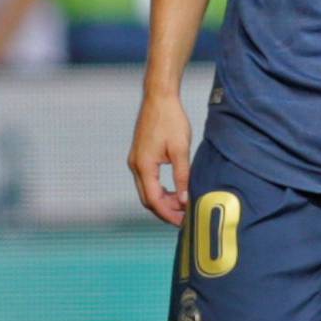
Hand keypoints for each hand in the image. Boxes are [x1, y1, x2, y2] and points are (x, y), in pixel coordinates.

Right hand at [128, 90, 191, 226]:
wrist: (159, 97)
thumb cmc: (171, 120)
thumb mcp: (180, 149)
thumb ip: (182, 176)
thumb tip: (184, 199)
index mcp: (144, 166)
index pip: (154, 200)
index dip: (168, 214)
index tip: (183, 222)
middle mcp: (135, 165)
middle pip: (147, 199)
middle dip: (165, 211)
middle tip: (184, 218)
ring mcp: (135, 161)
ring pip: (146, 191)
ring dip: (162, 201)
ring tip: (182, 205)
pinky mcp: (139, 156)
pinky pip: (147, 181)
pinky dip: (159, 190)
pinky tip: (174, 191)